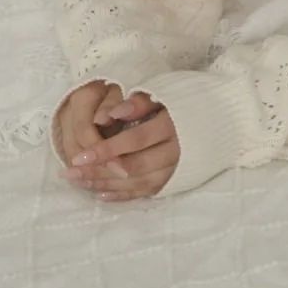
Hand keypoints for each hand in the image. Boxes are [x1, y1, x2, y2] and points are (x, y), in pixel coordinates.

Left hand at [61, 87, 179, 200]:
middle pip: (132, 166)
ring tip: (78, 181)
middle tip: (70, 172)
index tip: (79, 156)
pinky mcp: (174, 181)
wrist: (217, 117)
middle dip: (99, 170)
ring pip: (136, 183)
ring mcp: (175, 169)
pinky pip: (145, 192)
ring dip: (105, 183)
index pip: (135, 141)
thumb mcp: (165, 93)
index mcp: (172, 126)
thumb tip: (110, 113)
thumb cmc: (184, 101)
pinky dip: (122, 195)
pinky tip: (100, 193)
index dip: (106, 149)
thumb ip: (139, 103)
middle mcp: (175, 152)